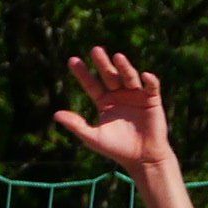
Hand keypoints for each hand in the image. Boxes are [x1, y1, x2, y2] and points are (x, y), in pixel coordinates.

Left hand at [53, 48, 170, 172]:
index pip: (91, 84)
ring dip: (124, 67)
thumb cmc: (116, 148)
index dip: (82, 73)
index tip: (72, 60)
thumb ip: (76, 125)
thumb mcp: (93, 137)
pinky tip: (144, 76)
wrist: (141, 158)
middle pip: (109, 75)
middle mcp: (119, 94)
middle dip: (102, 63)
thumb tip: (55, 114)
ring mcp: (136, 95)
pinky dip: (149, 80)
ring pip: (128, 77)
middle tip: (95, 50)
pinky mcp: (152, 99)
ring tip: (117, 57)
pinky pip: (151, 86)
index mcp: (104, 101)